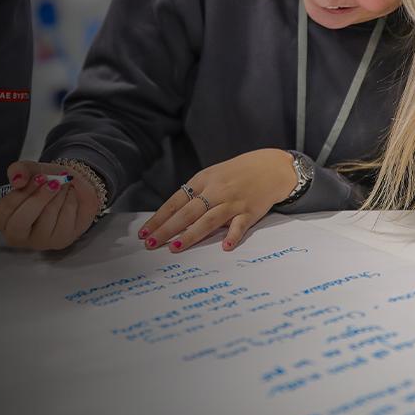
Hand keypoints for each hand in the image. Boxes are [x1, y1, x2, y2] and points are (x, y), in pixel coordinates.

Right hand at [0, 160, 98, 250]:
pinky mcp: (62, 240)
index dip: (22, 192)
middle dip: (40, 197)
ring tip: (62, 185)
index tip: (39, 177)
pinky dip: (71, 199)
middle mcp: (20, 236)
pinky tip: (69, 195)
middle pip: (22, 221)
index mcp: (4, 220)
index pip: (4, 210)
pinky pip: (67, 218)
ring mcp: (41, 242)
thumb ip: (18, 170)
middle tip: (54, 182)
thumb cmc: (42, 184)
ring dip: (59, 194)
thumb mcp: (29, 171)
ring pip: (47, 217)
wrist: (67, 187)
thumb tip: (18, 179)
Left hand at [139, 149, 299, 252]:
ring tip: (175, 248)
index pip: (175, 202)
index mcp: (202, 181)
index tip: (144, 233)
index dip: (159, 218)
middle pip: (187, 213)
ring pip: (208, 220)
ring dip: (191, 235)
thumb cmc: (236, 174)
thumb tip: (173, 218)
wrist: (270, 167)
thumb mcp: (211, 177)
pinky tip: (224, 247)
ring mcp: (232, 202)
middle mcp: (215, 191)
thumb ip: (195, 196)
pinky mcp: (250, 211)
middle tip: (152, 244)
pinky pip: (239, 225)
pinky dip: (232, 236)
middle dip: (167, 229)